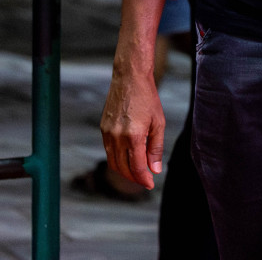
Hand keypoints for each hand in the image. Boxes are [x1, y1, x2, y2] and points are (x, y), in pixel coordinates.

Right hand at [100, 67, 167, 188]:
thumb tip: (155, 169)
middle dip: (134, 178)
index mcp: (133, 136)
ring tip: (137, 171)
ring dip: (124, 171)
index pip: (136, 167)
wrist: (129, 78)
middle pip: (122, 169)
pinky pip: (108, 151)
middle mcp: (117, 136)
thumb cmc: (147, 98)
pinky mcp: (103, 128)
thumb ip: (156, 148)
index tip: (150, 184)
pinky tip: (128, 157)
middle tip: (145, 179)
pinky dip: (117, 159)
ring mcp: (107, 133)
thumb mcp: (158, 123)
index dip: (143, 179)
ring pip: (113, 162)